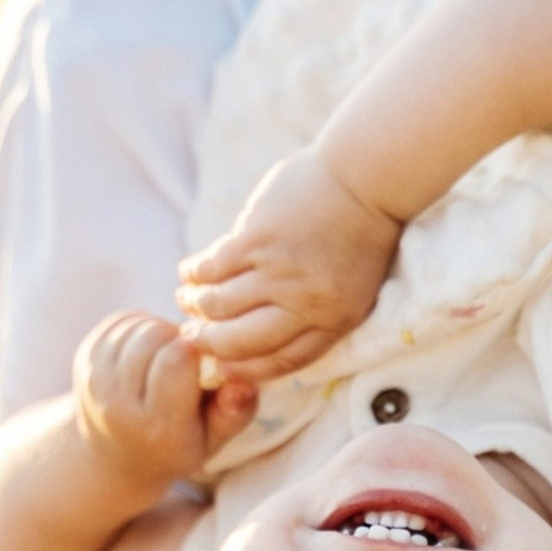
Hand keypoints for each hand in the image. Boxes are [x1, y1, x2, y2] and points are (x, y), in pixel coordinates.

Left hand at [72, 311, 256, 487]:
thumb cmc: (177, 444)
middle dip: (179, 339)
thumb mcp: (214, 439)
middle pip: (155, 336)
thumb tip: (243, 380)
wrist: (116, 456)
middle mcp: (116, 405)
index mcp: (156, 428)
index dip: (197, 351)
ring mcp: (93, 381)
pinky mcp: (84, 360)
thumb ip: (234, 411)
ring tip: (169, 359)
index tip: (206, 364)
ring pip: (139, 324)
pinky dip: (143, 328)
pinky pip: (123, 320)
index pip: (176, 361)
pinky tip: (150, 353)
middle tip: (188, 362)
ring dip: (162, 333)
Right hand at [176, 147, 401, 381]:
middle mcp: (305, 302)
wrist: (364, 179)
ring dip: (195, 306)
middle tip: (192, 338)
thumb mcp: (353, 290)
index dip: (245, 371)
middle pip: (240, 341)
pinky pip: (212, 267)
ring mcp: (279, 270)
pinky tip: (189, 273)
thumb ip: (313, 315)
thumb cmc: (359, 236)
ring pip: (218, 305)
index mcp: (333, 320)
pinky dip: (194, 273)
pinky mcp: (256, 238)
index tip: (222, 370)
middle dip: (208, 345)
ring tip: (187, 300)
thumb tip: (257, 337)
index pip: (281, 361)